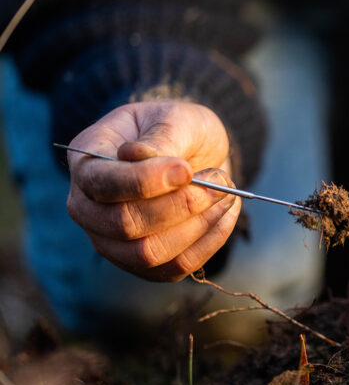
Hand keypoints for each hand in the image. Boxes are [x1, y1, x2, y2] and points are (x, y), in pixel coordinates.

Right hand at [65, 102, 241, 280]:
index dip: (145, 181)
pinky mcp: (143, 263)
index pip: (101, 184)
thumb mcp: (175, 118)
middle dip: (181, 205)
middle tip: (218, 180)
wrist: (193, 154)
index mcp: (86, 162)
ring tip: (225, 194)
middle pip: (125, 224)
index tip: (186, 169)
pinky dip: (210, 241)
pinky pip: (176, 266)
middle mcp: (88, 207)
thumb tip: (142, 156)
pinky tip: (225, 212)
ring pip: (150, 252)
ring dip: (198, 224)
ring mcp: (111, 241)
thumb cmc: (178, 130)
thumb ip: (162, 137)